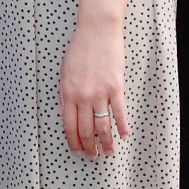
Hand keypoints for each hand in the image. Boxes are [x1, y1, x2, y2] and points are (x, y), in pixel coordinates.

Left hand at [60, 7, 129, 159]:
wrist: (97, 31)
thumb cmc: (79, 49)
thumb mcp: (64, 72)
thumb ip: (65, 94)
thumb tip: (65, 114)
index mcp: (68, 93)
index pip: (69, 126)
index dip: (73, 142)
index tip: (77, 151)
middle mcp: (83, 97)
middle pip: (86, 130)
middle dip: (89, 147)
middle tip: (93, 157)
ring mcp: (100, 93)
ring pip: (103, 126)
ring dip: (106, 142)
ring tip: (109, 152)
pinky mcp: (116, 87)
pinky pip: (119, 112)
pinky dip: (122, 126)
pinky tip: (124, 135)